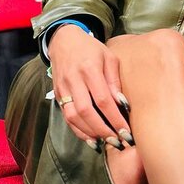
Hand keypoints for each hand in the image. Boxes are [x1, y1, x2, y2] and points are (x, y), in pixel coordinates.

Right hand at [47, 25, 132, 149]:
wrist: (63, 41)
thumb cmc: (91, 49)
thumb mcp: (109, 58)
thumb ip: (115, 80)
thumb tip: (123, 104)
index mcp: (89, 69)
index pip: (103, 100)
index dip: (114, 118)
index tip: (126, 131)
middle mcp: (74, 80)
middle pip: (86, 111)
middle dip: (102, 129)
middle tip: (117, 140)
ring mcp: (63, 88)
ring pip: (73, 117)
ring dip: (89, 132)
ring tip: (106, 141)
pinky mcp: (58, 94)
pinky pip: (66, 116)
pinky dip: (78, 130)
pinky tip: (91, 137)